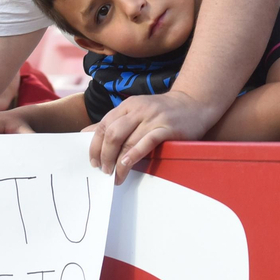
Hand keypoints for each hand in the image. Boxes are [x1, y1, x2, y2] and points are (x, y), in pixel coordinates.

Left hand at [89, 91, 215, 184]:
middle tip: (104, 171)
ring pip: (127, 141)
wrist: (194, 103)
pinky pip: (146, 142)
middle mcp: (138, 110)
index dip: (94, 146)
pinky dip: (134, 155)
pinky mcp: (167, 128)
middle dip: (104, 155)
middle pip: (112, 134)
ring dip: (117, 162)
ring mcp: (153, 118)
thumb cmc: (162, 111)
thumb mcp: (136, 111)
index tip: (92, 162)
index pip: (103, 125)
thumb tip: (86, 135)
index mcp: (128, 106)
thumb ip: (114, 122)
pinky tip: (127, 166)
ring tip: (115, 176)